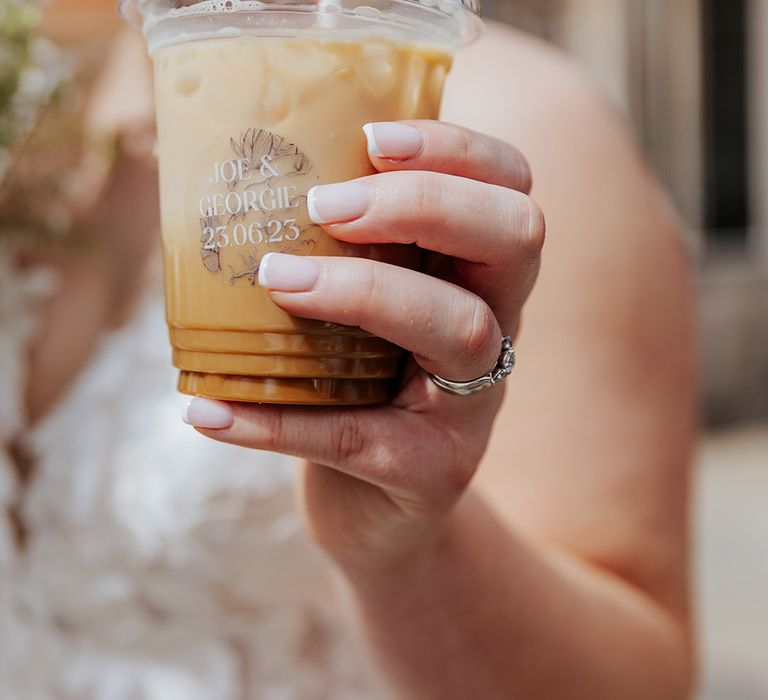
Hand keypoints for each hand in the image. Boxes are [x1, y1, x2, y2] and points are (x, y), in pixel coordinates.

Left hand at [183, 120, 543, 576]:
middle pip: (514, 238)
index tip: (371, 138)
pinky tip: (206, 410)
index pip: (509, 187)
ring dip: (361, 291)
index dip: (458, 150)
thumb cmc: (358, 390)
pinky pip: (357, 437)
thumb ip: (338, 256)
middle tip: (325, 207)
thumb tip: (230, 184)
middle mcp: (496, 330)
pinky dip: (274, 421)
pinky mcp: (431, 472)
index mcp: (479, 277)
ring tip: (276, 279)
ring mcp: (472, 405)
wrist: (377, 509)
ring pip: (459, 329)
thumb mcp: (366, 313)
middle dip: (424, 203)